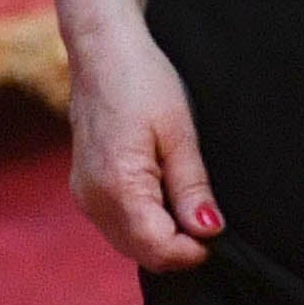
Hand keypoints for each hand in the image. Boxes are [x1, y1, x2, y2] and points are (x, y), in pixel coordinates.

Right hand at [64, 19, 219, 272]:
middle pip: (144, 253)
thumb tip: (209, 230)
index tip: (218, 232)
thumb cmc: (142, 81)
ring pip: (131, 244)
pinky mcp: (85, 190)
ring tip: (186, 200)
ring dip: (163, 236)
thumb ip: (191, 188)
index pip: (158, 248)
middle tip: (207, 215)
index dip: (193, 250)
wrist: (103, 51)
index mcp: (118, 187)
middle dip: (180, 247)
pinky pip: (119, 226)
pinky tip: (163, 195)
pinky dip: (146, 223)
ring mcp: (86, 197)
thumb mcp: (179, 133)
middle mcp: (94, 200)